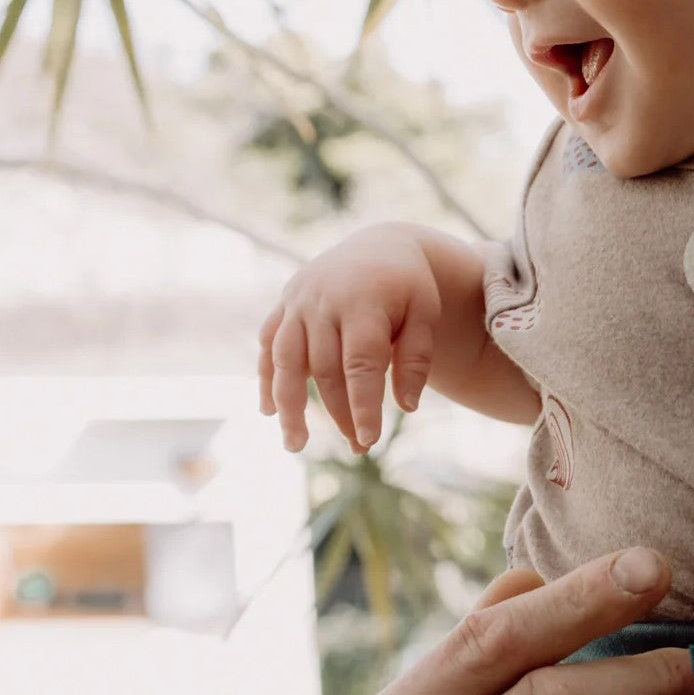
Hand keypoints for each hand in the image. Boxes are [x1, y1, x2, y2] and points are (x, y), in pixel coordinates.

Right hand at [258, 224, 441, 453]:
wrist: (380, 246)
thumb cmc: (408, 288)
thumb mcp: (426, 315)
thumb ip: (417, 358)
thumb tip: (407, 406)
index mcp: (363, 302)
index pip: (361, 364)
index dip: (363, 404)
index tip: (369, 439)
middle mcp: (323, 301)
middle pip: (326, 369)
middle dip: (339, 413)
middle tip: (359, 448)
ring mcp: (298, 302)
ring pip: (285, 360)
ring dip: (288, 405)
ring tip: (296, 444)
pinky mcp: (285, 304)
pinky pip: (268, 344)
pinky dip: (266, 377)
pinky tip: (269, 410)